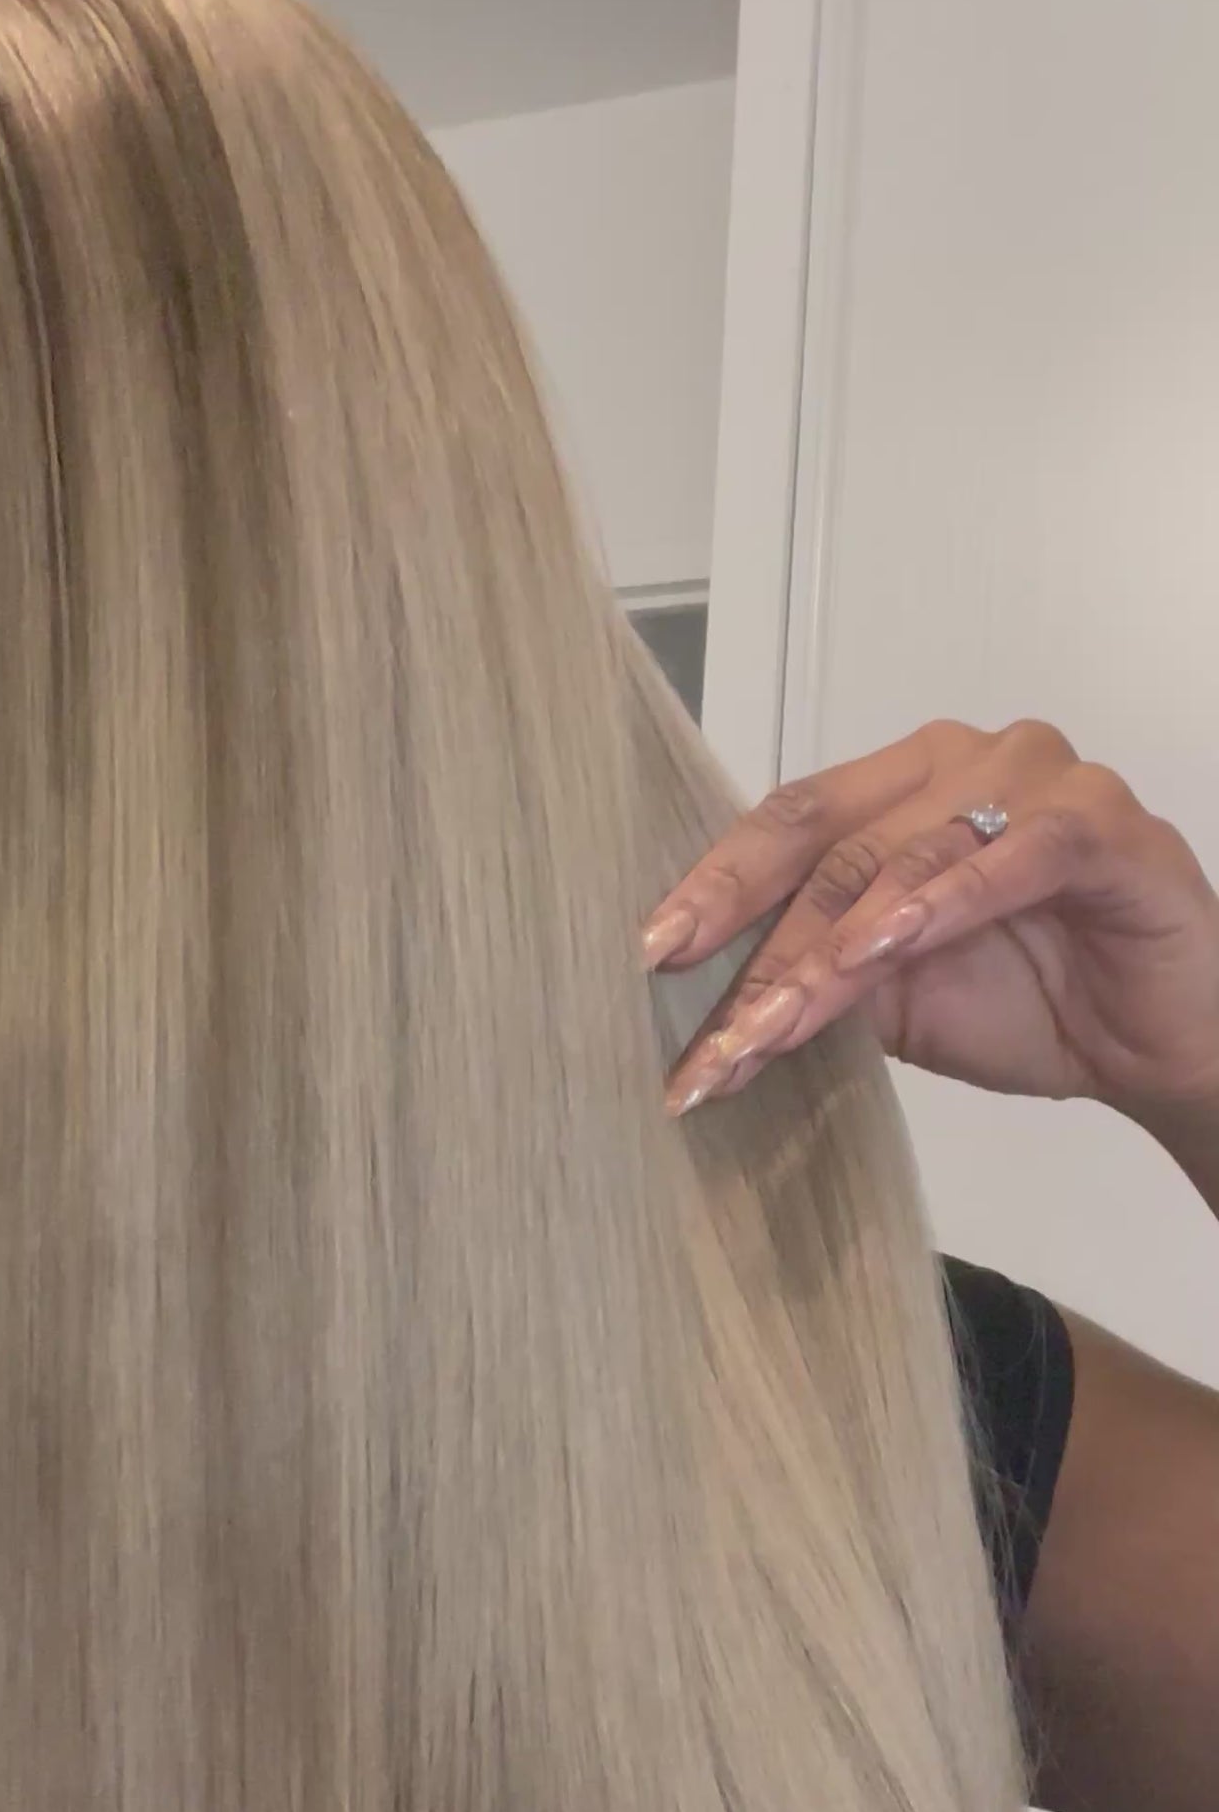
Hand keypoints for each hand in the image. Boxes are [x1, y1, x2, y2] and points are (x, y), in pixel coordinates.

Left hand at [645, 719, 1218, 1132]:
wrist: (1163, 1049)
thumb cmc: (1035, 1004)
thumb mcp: (895, 1000)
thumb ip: (817, 978)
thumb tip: (707, 1008)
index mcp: (902, 787)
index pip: (788, 823)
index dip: (715, 886)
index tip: (648, 957)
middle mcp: (962, 762)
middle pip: (832, 842)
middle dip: (759, 947)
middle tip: (707, 1035)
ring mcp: (1037, 782)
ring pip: (904, 856)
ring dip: (829, 950)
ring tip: (771, 1027)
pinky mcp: (1102, 827)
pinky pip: (1011, 855)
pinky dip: (942, 903)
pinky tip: (882, 950)